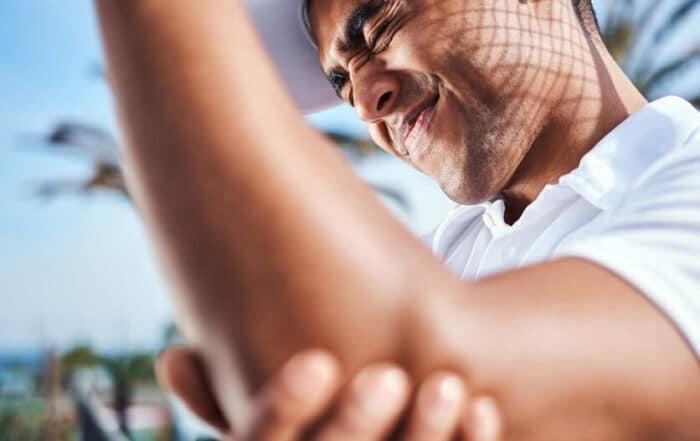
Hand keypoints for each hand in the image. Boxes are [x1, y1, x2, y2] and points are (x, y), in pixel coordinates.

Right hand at [157, 347, 501, 439]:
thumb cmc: (299, 432)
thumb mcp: (260, 428)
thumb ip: (217, 400)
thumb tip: (171, 356)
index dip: (284, 411)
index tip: (316, 362)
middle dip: (357, 430)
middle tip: (389, 376)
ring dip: (426, 439)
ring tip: (451, 385)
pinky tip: (483, 411)